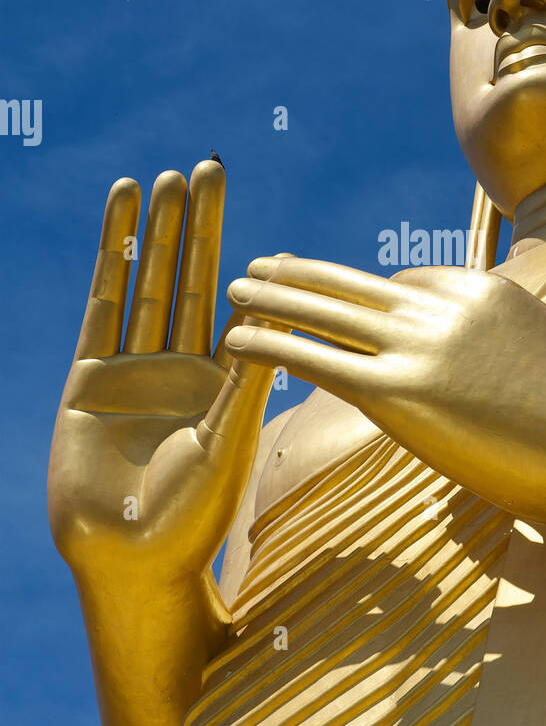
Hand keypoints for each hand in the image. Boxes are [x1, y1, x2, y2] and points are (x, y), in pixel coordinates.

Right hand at [48, 162, 273, 584]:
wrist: (129, 559)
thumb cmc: (193, 516)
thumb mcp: (230, 440)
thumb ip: (245, 380)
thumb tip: (274, 316)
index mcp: (226, 384)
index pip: (237, 304)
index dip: (242, 253)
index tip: (258, 217)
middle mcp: (182, 369)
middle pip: (193, 279)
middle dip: (199, 225)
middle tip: (209, 166)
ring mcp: (135, 369)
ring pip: (150, 284)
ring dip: (157, 231)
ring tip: (165, 177)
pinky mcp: (90, 376)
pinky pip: (104, 304)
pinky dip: (113, 258)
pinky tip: (120, 214)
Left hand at [225, 258, 545, 555]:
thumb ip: (520, 335)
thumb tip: (512, 346)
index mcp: (484, 292)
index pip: (410, 281)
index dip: (369, 294)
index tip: (339, 302)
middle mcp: (446, 308)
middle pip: (356, 284)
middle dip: (304, 273)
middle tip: (265, 263)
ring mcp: (421, 348)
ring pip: (329, 312)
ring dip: (274, 296)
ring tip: (237, 287)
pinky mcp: (401, 395)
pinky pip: (319, 359)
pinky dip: (272, 344)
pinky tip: (238, 339)